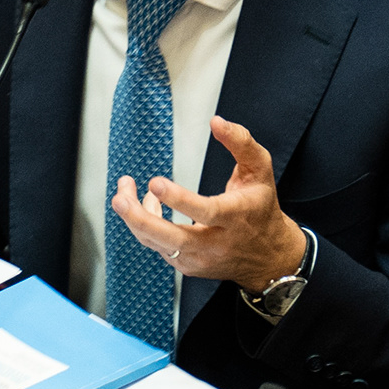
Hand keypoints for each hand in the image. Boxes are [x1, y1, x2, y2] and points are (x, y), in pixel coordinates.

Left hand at [109, 116, 306, 292]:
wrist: (268, 256)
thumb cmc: (260, 207)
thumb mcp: (260, 170)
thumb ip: (241, 142)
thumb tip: (216, 122)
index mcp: (236, 217)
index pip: (206, 211)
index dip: (178, 199)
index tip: (154, 183)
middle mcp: (217, 243)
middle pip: (173, 238)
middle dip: (140, 219)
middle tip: (120, 199)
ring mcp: (200, 258)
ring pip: (158, 244)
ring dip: (134, 219)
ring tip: (123, 193)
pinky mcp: (188, 266)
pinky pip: (159, 246)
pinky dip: (146, 225)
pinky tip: (147, 204)